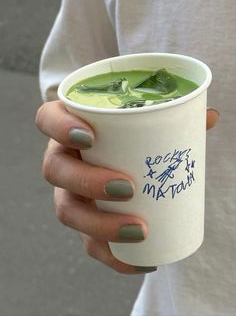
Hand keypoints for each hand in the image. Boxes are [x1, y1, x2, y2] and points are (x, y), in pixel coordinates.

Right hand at [35, 101, 218, 273]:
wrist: (115, 158)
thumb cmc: (127, 136)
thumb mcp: (141, 122)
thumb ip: (172, 117)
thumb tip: (211, 116)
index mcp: (70, 126)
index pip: (47, 119)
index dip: (60, 128)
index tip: (91, 137)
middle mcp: (62, 158)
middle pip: (55, 170)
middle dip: (87, 181)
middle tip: (127, 187)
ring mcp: (68, 191)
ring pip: (67, 211)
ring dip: (100, 225)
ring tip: (139, 230)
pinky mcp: (83, 219)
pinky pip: (87, 242)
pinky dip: (112, 254)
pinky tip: (141, 261)